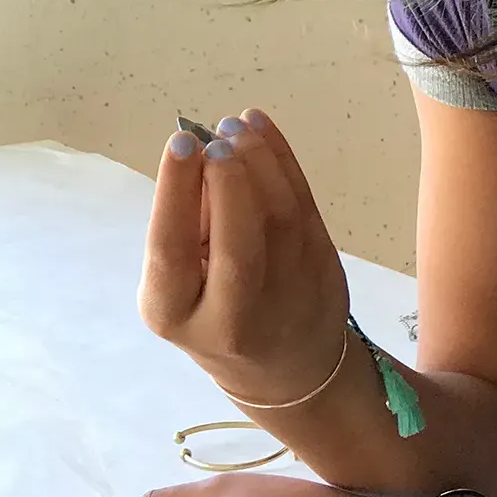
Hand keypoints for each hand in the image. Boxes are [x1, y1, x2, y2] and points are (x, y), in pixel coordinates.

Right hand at [143, 108, 355, 403]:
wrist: (286, 369)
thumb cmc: (215, 313)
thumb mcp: (180, 285)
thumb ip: (185, 227)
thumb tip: (200, 148)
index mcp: (176, 313)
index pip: (172, 248)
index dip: (178, 191)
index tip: (184, 142)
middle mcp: (232, 313)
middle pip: (238, 239)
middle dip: (229, 179)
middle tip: (217, 136)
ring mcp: (288, 296)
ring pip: (280, 219)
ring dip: (260, 161)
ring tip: (236, 127)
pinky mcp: (325, 275)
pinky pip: (306, 208)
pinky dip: (285, 164)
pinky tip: (261, 130)